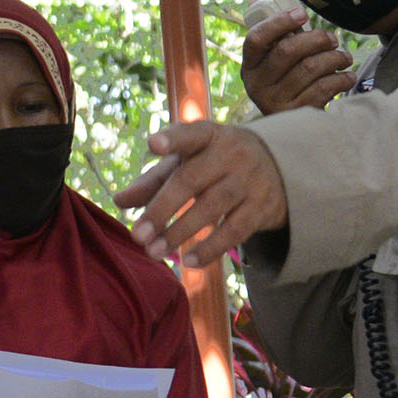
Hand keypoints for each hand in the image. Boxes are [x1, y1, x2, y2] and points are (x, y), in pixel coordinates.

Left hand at [120, 122, 289, 269]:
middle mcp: (230, 154)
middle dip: (162, 210)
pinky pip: (235, 231)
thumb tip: (119, 201)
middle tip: (137, 236)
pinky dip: (211, 248)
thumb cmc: (216, 164)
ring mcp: (249, 181)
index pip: (190, 134)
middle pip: (191, 181)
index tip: (152, 144)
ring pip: (212, 207)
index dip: (172, 138)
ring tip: (154, 252)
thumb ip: (153, 181)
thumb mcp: (188, 163)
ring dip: (180, 233)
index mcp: (208, 136)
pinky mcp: (262, 208)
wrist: (279, 169)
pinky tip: (189, 262)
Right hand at [242, 8, 357, 114]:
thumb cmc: (287, 81)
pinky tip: (346, 75)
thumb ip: (272, 33)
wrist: (293, 127)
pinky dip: (341, 78)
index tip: (303, 13)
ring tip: (344, 57)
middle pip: (288, 50)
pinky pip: (324, 87)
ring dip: (334, 57)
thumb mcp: (273, 60)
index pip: (256, 38)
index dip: (279, 22)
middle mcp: (257, 85)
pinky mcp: (298, 114)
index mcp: (250, 66)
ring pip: (310, 68)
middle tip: (332, 38)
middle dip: (316, 39)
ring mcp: (276, 102)